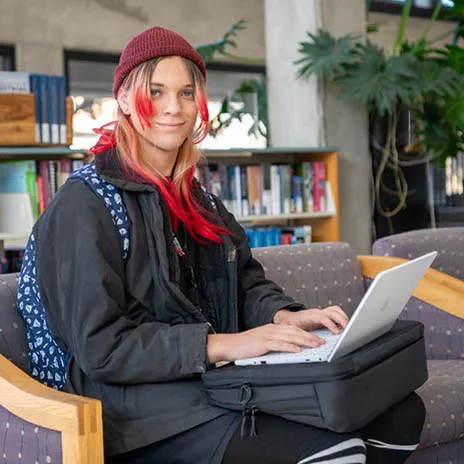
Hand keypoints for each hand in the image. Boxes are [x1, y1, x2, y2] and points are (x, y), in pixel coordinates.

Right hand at [207, 324, 326, 363]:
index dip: (307, 333)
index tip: (318, 338)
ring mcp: (267, 335)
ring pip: (290, 336)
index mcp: (272, 329)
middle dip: (310, 336)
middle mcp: (271, 329)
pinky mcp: (262, 342)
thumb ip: (275, 345)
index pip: (293, 330)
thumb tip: (289, 351)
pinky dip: (290, 346)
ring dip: (305, 340)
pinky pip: (279, 344)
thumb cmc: (244, 347)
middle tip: (322, 342)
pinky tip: (298, 350)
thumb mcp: (262, 343)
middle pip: (295, 331)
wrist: (228, 345)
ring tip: (316, 345)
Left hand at [273, 306, 348, 334]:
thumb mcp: (289, 329)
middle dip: (341, 319)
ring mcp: (320, 313)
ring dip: (343, 317)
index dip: (330, 324)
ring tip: (348, 327)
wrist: (287, 318)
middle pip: (332, 311)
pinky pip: (335, 313)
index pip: (322, 318)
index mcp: (308, 316)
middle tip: (347, 329)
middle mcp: (316, 312)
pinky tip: (343, 326)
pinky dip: (341, 317)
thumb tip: (301, 342)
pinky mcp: (323, 315)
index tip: (336, 333)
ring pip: (335, 310)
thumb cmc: (289, 324)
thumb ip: (296, 334)